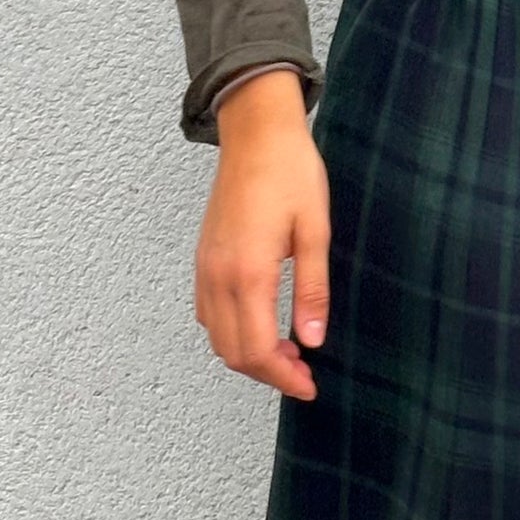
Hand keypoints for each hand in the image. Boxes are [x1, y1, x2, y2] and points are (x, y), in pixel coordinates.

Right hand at [196, 70, 329, 400]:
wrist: (256, 132)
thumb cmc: (290, 173)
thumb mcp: (316, 232)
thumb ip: (312, 292)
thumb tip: (312, 340)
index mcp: (248, 272)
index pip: (255, 350)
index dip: (282, 378)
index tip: (308, 387)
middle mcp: (218, 276)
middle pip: (232, 353)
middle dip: (267, 373)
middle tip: (304, 375)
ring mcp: (205, 268)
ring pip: (217, 337)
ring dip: (249, 355)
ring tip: (288, 352)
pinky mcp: (203, 260)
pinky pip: (209, 314)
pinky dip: (232, 333)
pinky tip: (262, 324)